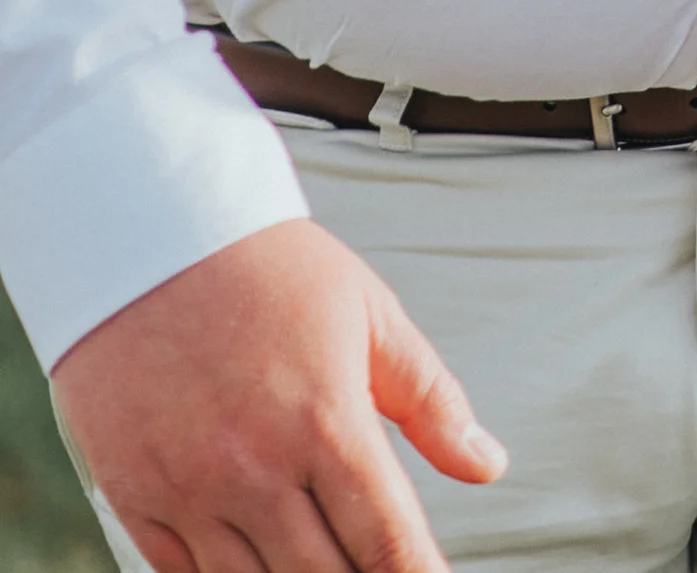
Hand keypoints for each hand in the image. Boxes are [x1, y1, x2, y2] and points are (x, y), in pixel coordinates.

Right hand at [51, 218, 503, 572]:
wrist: (153, 228)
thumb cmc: (270, 267)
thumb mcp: (370, 313)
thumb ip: (431, 400)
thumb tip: (490, 466)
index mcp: (326, 421)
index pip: (387, 542)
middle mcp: (257, 468)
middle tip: (382, 572)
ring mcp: (190, 490)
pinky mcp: (134, 495)